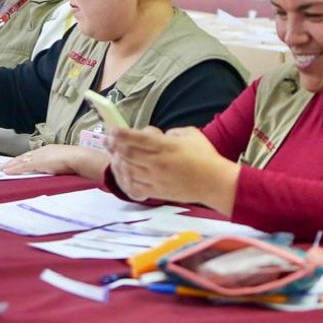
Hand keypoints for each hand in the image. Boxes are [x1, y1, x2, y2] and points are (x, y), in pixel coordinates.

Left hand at [1, 144, 108, 179]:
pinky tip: (7, 172)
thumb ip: (62, 167)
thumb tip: (62, 172)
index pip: (34, 155)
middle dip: (14, 161)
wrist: (81, 158)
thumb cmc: (79, 162)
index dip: (24, 160)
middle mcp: (44, 151)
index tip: (17, 163)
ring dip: (11, 165)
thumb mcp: (68, 164)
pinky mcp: (38, 162)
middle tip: (3, 166)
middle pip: (25, 157)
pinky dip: (14, 169)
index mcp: (51, 150)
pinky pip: (23, 167)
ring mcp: (40, 156)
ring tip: (2, 169)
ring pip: (22, 161)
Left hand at [107, 126, 238, 211]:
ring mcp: (156, 178)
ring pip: (128, 170)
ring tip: (116, 157)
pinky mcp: (157, 192)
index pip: (135, 138)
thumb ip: (171, 133)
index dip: (120, 134)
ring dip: (119, 162)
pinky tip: (125, 175)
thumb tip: (158, 136)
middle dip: (114, 146)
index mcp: (165, 146)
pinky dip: (126, 180)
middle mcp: (157, 162)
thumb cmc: (205, 156)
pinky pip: (135, 187)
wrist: (215, 182)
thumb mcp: (189, 134)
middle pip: (127, 154)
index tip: (112, 130)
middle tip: (107, 142)